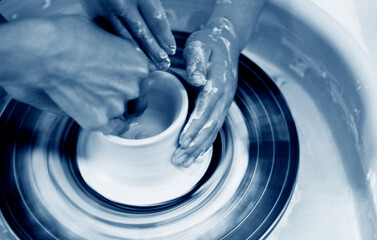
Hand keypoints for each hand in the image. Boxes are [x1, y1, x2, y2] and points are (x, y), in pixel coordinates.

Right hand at [0, 15, 148, 134]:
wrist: (41, 54)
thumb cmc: (65, 37)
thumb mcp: (102, 34)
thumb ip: (116, 51)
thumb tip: (111, 56)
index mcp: (138, 64)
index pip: (142, 81)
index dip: (130, 83)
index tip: (122, 85)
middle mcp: (133, 87)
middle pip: (135, 100)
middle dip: (124, 98)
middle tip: (105, 92)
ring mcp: (117, 106)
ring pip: (122, 114)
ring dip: (111, 110)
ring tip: (91, 99)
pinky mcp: (99, 121)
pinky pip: (111, 128)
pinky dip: (107, 125)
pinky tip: (99, 117)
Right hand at [79, 0, 175, 69]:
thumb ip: (149, 5)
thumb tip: (162, 33)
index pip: (157, 20)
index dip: (165, 37)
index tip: (171, 50)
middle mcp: (122, 2)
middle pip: (143, 34)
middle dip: (155, 51)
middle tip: (164, 64)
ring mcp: (105, 9)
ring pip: (125, 38)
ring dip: (139, 54)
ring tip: (150, 65)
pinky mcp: (92, 14)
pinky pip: (110, 35)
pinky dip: (121, 47)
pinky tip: (128, 57)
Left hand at [172, 18, 239, 166]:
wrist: (225, 42)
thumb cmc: (208, 43)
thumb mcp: (199, 45)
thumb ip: (197, 61)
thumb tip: (197, 80)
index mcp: (218, 81)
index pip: (206, 107)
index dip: (195, 125)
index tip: (183, 140)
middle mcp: (224, 95)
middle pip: (211, 124)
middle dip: (196, 144)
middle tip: (180, 159)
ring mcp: (224, 102)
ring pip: (213, 129)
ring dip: (200, 148)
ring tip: (185, 163)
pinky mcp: (221, 106)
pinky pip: (215, 127)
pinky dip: (206, 142)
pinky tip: (197, 154)